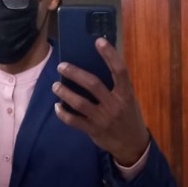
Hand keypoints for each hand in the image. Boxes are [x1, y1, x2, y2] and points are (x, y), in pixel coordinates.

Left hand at [52, 37, 149, 165]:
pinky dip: (63, 113)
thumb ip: (116, 86)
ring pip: (79, 102)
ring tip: (56, 85)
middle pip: (92, 84)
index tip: (98, 41)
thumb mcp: (129, 100)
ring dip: (65, 92)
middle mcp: (114, 105)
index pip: (119, 70)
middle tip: (61, 66)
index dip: (110, 54)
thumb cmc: (129, 116)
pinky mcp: (93, 130)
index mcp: (126, 94)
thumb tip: (95, 66)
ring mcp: (103, 119)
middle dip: (75, 73)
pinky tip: (57, 107)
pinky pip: (74, 121)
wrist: (132, 145)